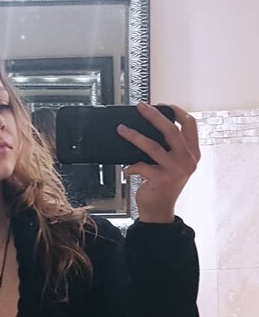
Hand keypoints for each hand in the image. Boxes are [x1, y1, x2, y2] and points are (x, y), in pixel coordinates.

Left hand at [117, 102, 199, 222]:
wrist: (159, 211)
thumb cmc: (164, 186)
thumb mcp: (174, 164)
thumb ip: (170, 147)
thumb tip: (150, 126)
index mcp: (193, 153)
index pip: (190, 124)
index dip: (176, 111)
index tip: (162, 105)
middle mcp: (188, 160)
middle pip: (171, 130)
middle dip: (154, 116)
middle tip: (141, 107)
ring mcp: (175, 170)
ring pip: (152, 145)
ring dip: (134, 136)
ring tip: (122, 129)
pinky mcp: (161, 179)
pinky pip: (142, 165)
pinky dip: (131, 166)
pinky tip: (128, 168)